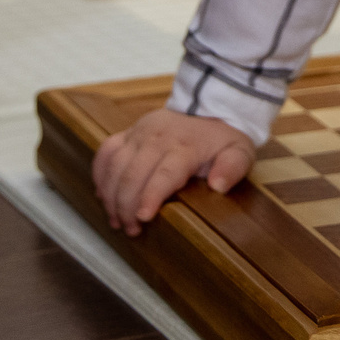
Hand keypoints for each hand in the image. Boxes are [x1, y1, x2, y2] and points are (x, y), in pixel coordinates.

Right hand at [92, 108, 256, 236]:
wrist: (209, 109)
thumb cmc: (222, 140)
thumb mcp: (240, 152)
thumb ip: (232, 168)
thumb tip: (218, 186)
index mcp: (185, 146)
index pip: (164, 173)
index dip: (150, 196)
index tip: (143, 218)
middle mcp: (158, 137)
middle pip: (133, 173)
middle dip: (126, 205)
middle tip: (130, 229)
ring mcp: (139, 133)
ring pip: (114, 164)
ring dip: (110, 195)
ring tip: (116, 220)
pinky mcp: (128, 132)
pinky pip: (105, 152)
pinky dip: (100, 175)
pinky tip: (103, 196)